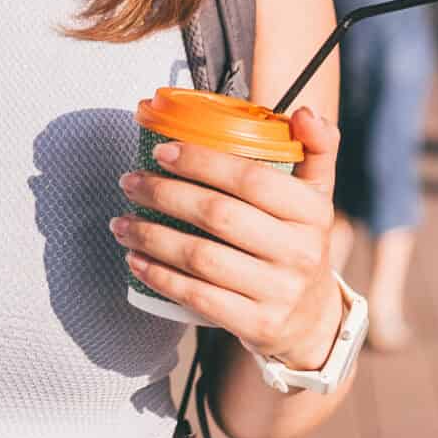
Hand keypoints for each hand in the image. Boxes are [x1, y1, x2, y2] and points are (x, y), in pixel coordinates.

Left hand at [112, 107, 346, 366]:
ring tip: (121, 222)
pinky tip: (135, 261)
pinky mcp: (258, 325)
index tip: (160, 151)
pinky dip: (160, 277)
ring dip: (152, 237)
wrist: (313, 320)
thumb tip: (306, 112)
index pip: (251, 179)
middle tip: (129, 181)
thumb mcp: (317, 197)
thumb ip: (316, 149)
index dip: (201, 162)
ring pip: (201, 257)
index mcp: (313, 211)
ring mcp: (279, 292)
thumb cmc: (299, 242)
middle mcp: (301, 252)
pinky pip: (198, 297)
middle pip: (218, 215)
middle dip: (164, 195)